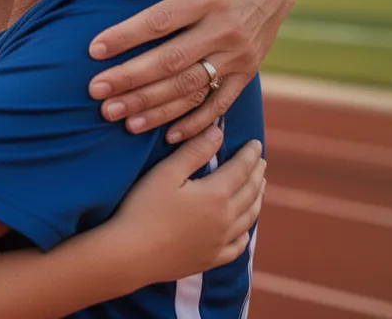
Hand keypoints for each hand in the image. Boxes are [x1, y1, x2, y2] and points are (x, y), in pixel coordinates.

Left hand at [87, 0, 294, 141]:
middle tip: (95, 92)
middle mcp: (226, 29)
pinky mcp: (247, 73)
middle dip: (131, 79)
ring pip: (191, 88)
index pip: (159, 22)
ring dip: (153, 107)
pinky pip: (220, 104)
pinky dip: (194, 123)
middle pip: (172, 61)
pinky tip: (165, 137)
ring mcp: (239, 55)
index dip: (125, 37)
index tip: (93, 50)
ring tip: (117, 116)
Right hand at [111, 127, 264, 284]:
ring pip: (248, 218)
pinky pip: (237, 246)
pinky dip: (245, 234)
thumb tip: (218, 131)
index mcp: (216, 195)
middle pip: (249, 192)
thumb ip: (194, 152)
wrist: (131, 255)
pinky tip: (245, 230)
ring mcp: (220, 243)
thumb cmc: (143, 208)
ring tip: (260, 187)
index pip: (241, 169)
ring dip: (257, 199)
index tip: (256, 143)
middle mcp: (225, 219)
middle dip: (256, 174)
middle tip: (261, 161)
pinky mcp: (210, 260)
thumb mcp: (166, 173)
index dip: (250, 155)